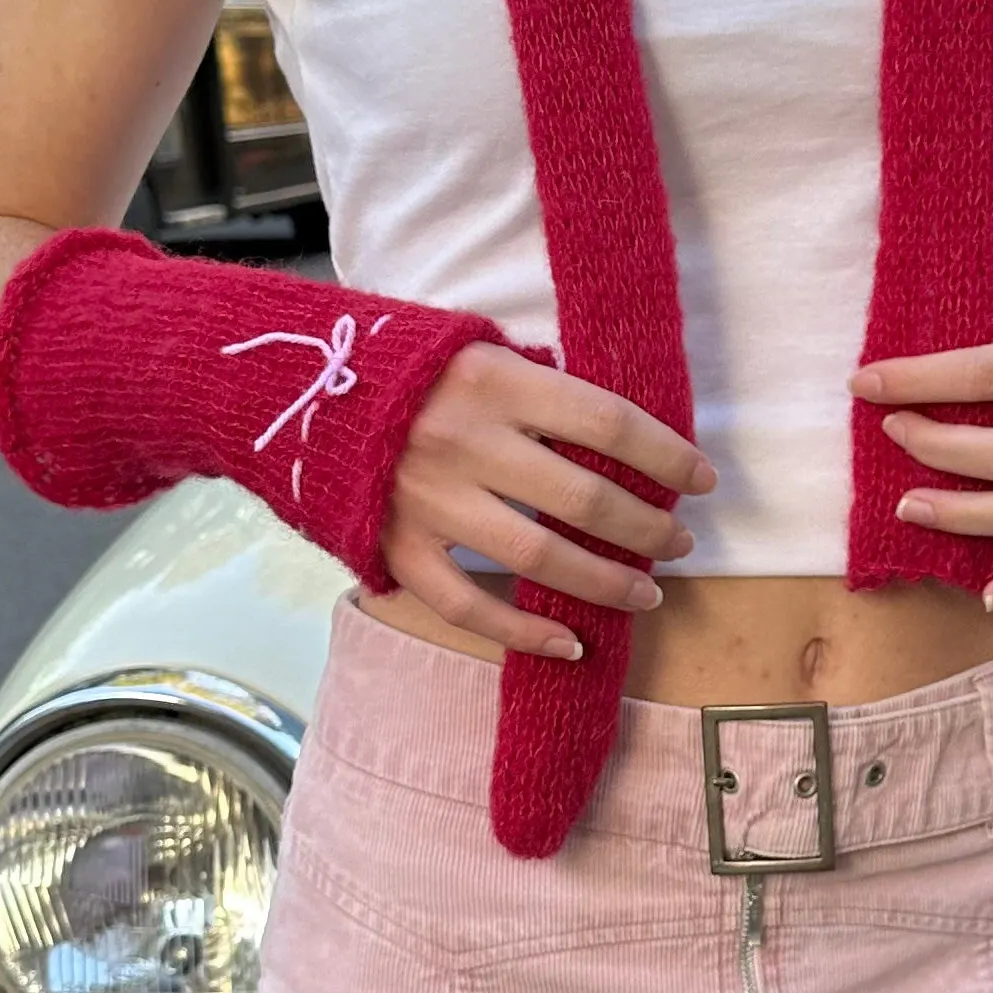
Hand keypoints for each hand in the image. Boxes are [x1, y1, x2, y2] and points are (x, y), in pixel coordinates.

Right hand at [380, 344, 714, 658]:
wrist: (290, 391)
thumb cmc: (406, 369)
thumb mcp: (475, 349)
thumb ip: (539, 387)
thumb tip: (621, 437)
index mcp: (492, 380)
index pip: (606, 422)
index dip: (666, 456)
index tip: (703, 480)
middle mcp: (462, 442)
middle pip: (582, 498)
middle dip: (646, 527)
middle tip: (678, 543)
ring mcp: (427, 501)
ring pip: (537, 559)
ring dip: (604, 583)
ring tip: (647, 594)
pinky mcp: (396, 547)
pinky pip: (467, 606)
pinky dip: (522, 633)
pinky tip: (569, 643)